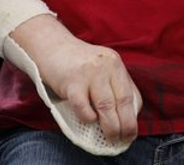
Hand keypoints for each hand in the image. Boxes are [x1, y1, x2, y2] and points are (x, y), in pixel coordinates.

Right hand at [12, 15, 141, 142]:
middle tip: (122, 138)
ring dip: (110, 126)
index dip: (133, 116)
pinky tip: (88, 119)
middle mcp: (106, 66)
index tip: (130, 130)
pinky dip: (88, 117)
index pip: (131, 94)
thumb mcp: (100, 68)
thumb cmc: (74, 63)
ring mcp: (89, 73)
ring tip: (110, 137)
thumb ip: (111, 86)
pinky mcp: (72, 81)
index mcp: (115, 64)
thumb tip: (121, 116)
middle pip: (122, 101)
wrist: (50, 46)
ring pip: (106, 106)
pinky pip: (83, 106)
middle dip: (126, 125)